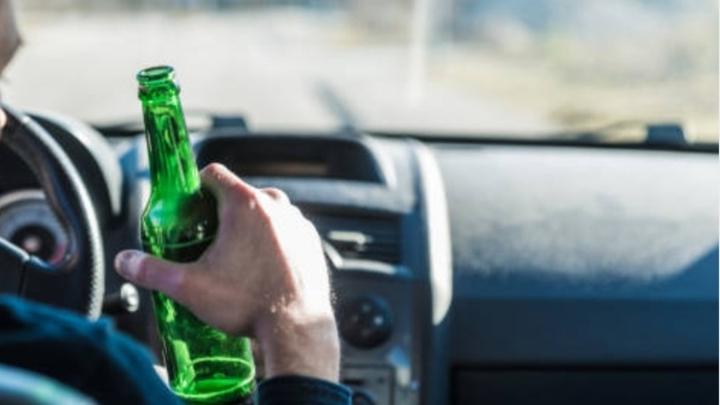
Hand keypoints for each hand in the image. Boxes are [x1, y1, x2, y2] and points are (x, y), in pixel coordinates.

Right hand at [114, 163, 338, 380]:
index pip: (213, 173)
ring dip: (249, 226)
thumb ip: (152, 270)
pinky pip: (286, 231)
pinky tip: (261, 266)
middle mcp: (277, 205)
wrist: (297, 328)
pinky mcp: (311, 241)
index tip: (188, 206)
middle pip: (240, 193)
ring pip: (266, 212)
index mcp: (245, 204)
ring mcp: (298, 222)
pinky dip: (273, 240)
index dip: (195, 186)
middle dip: (220, 211)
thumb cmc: (248, 303)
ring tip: (234, 256)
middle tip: (206, 239)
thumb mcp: (190, 287)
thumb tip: (125, 261)